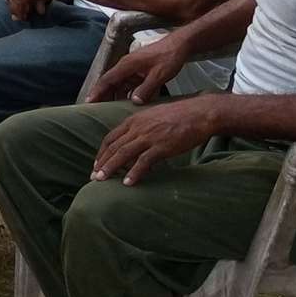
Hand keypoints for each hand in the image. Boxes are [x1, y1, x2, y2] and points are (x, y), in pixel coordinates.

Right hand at [88, 42, 189, 104]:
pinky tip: (128, 103)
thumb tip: (135, 102)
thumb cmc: (169, 56)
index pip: (107, 80)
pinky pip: (128, 84)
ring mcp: (132, 68)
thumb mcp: (159, 75)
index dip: (97, 91)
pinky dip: (126, 93)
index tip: (88, 102)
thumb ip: (146, 89)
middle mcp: (126, 66)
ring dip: (115, 95)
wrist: (178, 45)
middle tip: (95, 109)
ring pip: (119, 84)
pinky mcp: (139, 71)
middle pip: (110, 82)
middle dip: (102, 95)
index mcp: (127, 65)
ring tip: (110, 109)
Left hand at [92, 98, 219, 185]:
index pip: (110, 137)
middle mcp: (138, 127)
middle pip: (113, 147)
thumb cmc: (180, 116)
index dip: (102, 152)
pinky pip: (144, 162)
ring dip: (111, 168)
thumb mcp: (153, 117)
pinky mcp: (162, 146)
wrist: (201, 113)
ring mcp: (149, 137)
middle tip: (94, 177)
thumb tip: (135, 145)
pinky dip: (134, 173)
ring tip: (102, 181)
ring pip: (123, 154)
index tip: (97, 163)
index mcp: (134, 120)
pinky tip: (128, 183)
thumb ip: (141, 129)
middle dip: (101, 163)